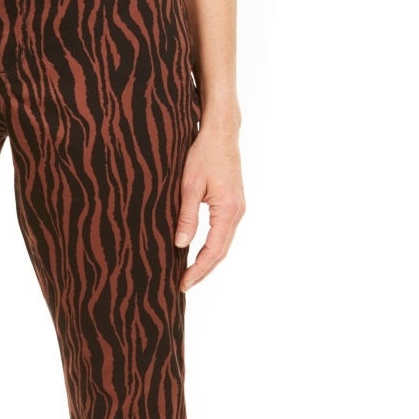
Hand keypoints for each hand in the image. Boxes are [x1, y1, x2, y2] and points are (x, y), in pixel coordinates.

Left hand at [174, 124, 245, 291]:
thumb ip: (187, 216)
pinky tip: (197, 251)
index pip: (213, 250)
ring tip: (188, 274)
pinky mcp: (233, 203)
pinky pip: (223, 232)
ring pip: (223, 243)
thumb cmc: (203, 154)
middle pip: (221, 252)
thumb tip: (181, 245)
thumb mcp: (189, 185)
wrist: (221, 132)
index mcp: (228, 210)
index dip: (198, 269)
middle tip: (183, 285)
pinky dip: (211, 246)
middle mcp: (237, 212)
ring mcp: (238, 208)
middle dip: (203, 271)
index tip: (183, 283)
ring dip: (207, 260)